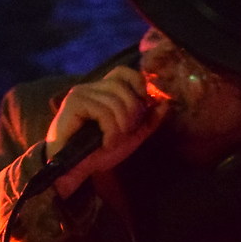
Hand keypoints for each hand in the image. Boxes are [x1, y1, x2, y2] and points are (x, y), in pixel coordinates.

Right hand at [44, 65, 165, 194]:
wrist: (74, 169)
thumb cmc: (99, 152)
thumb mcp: (131, 136)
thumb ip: (148, 120)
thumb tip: (166, 102)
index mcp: (103, 91)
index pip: (124, 72)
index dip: (138, 84)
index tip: (143, 105)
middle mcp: (90, 87)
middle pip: (122, 87)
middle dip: (132, 112)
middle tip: (126, 133)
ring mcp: (80, 93)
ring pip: (114, 101)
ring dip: (121, 126)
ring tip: (114, 141)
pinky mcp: (74, 104)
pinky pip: (103, 111)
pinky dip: (110, 131)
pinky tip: (105, 143)